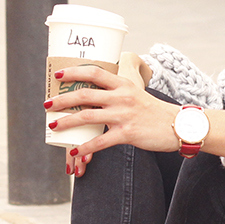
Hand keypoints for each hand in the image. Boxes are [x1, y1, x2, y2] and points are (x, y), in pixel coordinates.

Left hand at [45, 64, 181, 170]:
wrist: (177, 126)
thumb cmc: (153, 111)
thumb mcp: (136, 93)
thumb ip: (117, 92)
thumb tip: (94, 94)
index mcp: (123, 84)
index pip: (94, 72)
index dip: (73, 72)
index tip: (58, 76)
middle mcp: (121, 96)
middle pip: (84, 94)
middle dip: (62, 100)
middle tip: (47, 104)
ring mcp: (123, 115)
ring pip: (87, 116)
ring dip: (66, 122)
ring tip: (53, 126)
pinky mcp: (127, 134)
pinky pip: (100, 141)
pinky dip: (85, 147)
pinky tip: (74, 151)